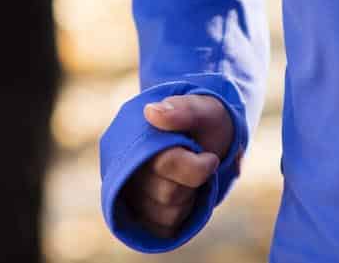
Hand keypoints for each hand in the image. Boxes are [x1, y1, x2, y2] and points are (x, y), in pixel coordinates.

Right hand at [120, 94, 234, 238]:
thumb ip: (183, 110)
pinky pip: (163, 229)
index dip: (196, 167)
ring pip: (167, 215)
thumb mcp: (205, 109)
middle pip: (169, 194)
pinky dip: (181, 216)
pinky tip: (183, 196)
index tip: (211, 158)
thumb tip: (151, 112)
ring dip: (188, 200)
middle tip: (199, 164)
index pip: (166, 164)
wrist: (208, 138)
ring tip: (188, 179)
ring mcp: (131, 193)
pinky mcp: (140, 215)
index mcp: (139, 137)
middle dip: (194, 182)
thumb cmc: (206, 122)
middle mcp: (127, 167)